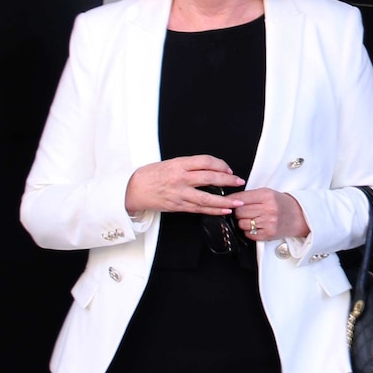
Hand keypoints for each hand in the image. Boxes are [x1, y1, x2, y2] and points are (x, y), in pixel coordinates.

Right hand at [125, 155, 244, 214]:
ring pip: (207, 198)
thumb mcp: (169, 164)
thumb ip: (188, 166)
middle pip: (209, 178)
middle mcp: (180, 178)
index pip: (205, 161)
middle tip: (239, 181)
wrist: (133, 189)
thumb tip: (209, 169)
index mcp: (179, 164)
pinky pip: (199, 209)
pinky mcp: (178, 206)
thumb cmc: (150, 175)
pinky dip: (213, 210)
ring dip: (225, 200)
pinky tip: (224, 210)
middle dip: (228, 180)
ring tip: (238, 201)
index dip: (220, 165)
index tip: (228, 169)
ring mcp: (180, 194)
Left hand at [231, 189, 309, 240]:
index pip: (241, 198)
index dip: (232, 200)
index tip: (229, 202)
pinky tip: (255, 226)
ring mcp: (268, 222)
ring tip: (251, 218)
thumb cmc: (281, 204)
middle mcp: (268, 209)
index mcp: (266, 195)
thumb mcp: (268, 193)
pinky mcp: (268, 234)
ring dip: (243, 222)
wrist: (299, 216)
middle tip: (242, 211)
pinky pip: (249, 234)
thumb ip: (250, 195)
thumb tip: (231, 200)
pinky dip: (249, 231)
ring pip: (242, 224)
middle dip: (238, 212)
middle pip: (239, 212)